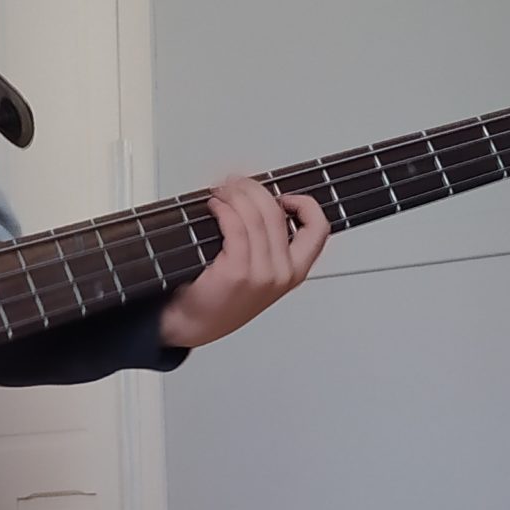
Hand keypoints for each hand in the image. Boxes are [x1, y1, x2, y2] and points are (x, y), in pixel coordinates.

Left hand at [157, 178, 329, 350]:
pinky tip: (215, 207)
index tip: (283, 196)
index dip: (304, 204)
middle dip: (253, 189)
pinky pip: (235, 225)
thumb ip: (269, 244)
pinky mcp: (237, 271)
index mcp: (295, 271)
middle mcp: (283, 273)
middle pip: (277, 212)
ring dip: (234, 194)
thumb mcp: (259, 276)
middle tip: (235, 183)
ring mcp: (261, 273)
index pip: (318, 228)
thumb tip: (260, 201)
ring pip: (255, 214)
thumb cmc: (219, 300)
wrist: (191, 325)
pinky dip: (223, 208)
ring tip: (220, 193)